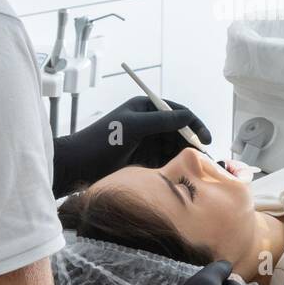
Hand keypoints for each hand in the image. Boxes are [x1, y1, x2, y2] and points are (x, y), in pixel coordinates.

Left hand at [52, 96, 211, 194]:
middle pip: (179, 132)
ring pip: (173, 148)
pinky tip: (180, 176)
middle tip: (205, 161)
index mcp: (146, 108)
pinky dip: (174, 167)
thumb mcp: (133, 127)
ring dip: (184, 157)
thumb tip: (188, 117)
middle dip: (192, 144)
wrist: (77, 166)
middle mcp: (148, 123)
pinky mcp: (142, 161)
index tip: (206, 140)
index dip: (194, 125)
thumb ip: (161, 121)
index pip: (178, 112)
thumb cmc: (101, 141)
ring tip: (195, 170)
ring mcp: (146, 142)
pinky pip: (164, 162)